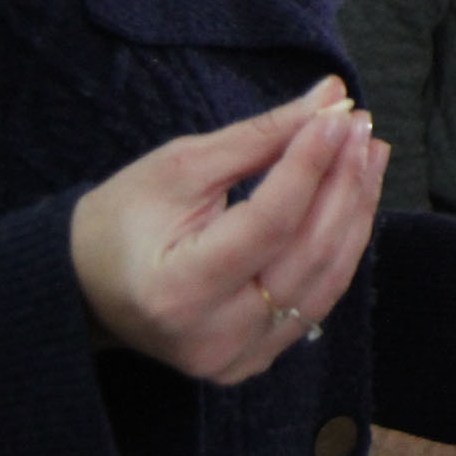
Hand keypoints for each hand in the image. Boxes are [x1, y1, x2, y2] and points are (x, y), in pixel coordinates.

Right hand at [70, 78, 382, 385]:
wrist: (86, 287)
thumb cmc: (124, 219)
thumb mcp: (180, 167)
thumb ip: (260, 137)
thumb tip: (331, 97)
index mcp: (177, 290)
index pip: (268, 223)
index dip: (311, 166)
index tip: (339, 117)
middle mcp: (211, 336)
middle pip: (307, 252)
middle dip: (344, 184)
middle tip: (362, 128)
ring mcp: (237, 357)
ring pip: (325, 278)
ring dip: (355, 211)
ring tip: (369, 153)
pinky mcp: (255, 359)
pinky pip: (316, 298)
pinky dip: (340, 244)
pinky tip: (352, 198)